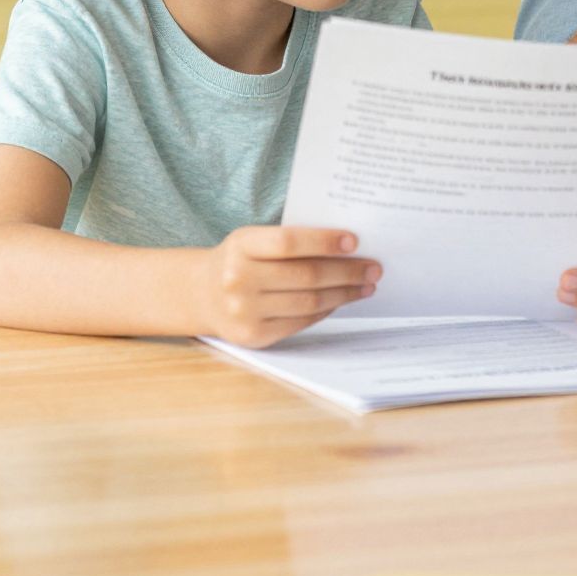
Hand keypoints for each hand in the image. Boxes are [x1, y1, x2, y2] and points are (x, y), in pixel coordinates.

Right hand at [193, 225, 379, 347]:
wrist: (202, 294)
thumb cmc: (241, 259)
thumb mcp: (254, 240)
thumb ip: (291, 240)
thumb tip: (348, 247)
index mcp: (241, 245)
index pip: (289, 242)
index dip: (324, 242)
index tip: (355, 242)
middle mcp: (238, 279)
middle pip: (306, 276)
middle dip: (347, 272)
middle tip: (374, 268)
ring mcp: (244, 311)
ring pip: (308, 302)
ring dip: (344, 294)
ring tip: (366, 285)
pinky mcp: (254, 336)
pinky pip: (300, 322)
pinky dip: (326, 310)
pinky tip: (341, 300)